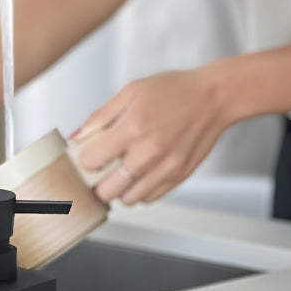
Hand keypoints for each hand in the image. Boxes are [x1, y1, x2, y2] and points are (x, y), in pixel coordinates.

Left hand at [72, 68, 228, 204]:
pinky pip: (149, 198)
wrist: (215, 96)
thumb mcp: (130, 92)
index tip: (91, 154)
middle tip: (102, 170)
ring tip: (122, 173)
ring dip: (119, 190)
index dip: (86, 159)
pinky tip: (141, 174)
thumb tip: (75, 139)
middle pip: (106, 190)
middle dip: (98, 182)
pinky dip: (140, 191)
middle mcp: (149, 152)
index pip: (91, 162)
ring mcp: (166, 167)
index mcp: (133, 128)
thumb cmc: (174, 91)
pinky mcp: (179, 176)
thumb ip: (99, 117)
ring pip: (128, 199)